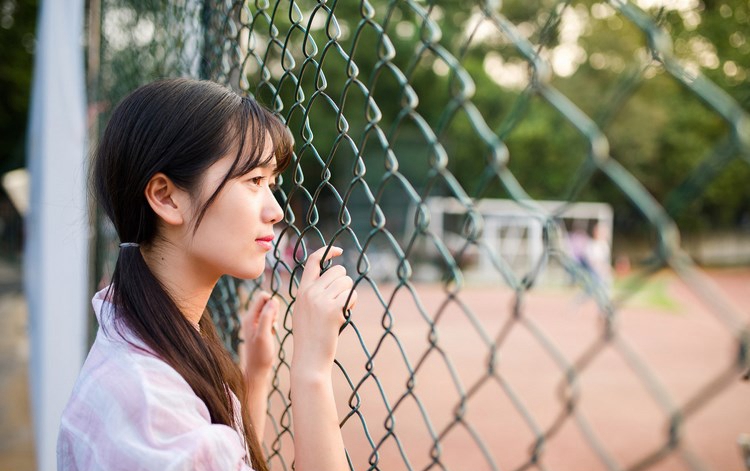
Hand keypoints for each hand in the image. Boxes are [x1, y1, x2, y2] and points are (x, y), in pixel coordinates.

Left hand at [238, 287, 278, 377]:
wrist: (257, 370)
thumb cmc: (260, 355)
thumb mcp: (264, 335)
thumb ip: (267, 317)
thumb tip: (273, 300)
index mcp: (250, 317)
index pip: (262, 296)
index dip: (272, 302)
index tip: (274, 317)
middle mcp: (251, 318)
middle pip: (266, 302)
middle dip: (274, 310)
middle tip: (273, 324)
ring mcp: (254, 323)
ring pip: (269, 310)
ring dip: (274, 317)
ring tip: (273, 330)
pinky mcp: (259, 328)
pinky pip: (269, 318)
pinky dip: (273, 323)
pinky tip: (272, 333)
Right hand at [291, 246, 356, 376]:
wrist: (308, 358)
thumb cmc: (309, 336)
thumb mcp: (303, 309)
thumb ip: (312, 292)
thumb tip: (332, 275)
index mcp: (301, 290)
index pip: (313, 260)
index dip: (327, 251)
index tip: (339, 250)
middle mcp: (310, 292)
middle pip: (338, 271)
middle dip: (344, 282)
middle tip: (339, 300)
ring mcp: (321, 300)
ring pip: (346, 282)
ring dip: (348, 294)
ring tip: (339, 310)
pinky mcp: (333, 310)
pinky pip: (351, 295)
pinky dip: (351, 303)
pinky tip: (343, 315)